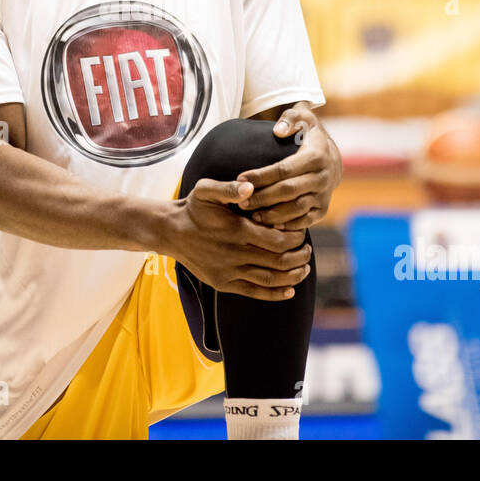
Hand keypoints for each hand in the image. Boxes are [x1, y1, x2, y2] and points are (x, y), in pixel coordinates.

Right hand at [164, 178, 311, 301]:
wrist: (171, 231)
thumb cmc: (194, 208)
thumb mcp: (206, 190)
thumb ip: (229, 188)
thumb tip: (251, 186)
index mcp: (237, 230)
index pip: (278, 239)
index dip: (295, 237)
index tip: (302, 232)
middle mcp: (235, 253)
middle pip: (279, 261)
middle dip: (299, 257)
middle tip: (308, 250)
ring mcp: (229, 271)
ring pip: (270, 279)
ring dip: (293, 276)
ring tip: (304, 269)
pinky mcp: (224, 284)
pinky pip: (255, 292)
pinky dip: (275, 294)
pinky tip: (289, 291)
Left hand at [236, 105, 341, 230]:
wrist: (332, 157)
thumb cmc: (308, 135)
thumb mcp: (303, 118)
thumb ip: (290, 118)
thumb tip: (278, 131)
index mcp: (317, 156)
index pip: (284, 169)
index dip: (261, 176)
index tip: (240, 179)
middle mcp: (323, 177)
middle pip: (288, 191)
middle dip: (262, 197)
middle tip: (241, 201)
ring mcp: (324, 195)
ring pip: (297, 209)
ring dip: (273, 215)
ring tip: (252, 215)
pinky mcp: (323, 209)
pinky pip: (305, 221)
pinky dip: (287, 225)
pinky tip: (268, 224)